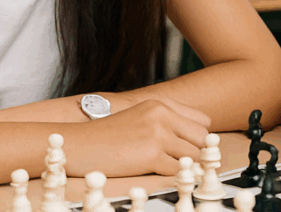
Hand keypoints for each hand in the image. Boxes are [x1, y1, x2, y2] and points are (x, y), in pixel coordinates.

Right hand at [70, 97, 210, 176]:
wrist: (77, 145)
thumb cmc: (106, 137)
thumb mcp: (139, 117)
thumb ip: (166, 122)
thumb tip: (196, 140)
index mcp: (161, 104)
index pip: (203, 121)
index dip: (199, 138)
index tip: (189, 148)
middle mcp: (162, 115)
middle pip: (204, 138)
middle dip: (196, 153)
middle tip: (181, 162)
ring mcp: (158, 134)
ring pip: (195, 156)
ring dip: (185, 166)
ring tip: (167, 168)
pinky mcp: (151, 154)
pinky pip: (178, 170)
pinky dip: (172, 176)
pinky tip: (157, 174)